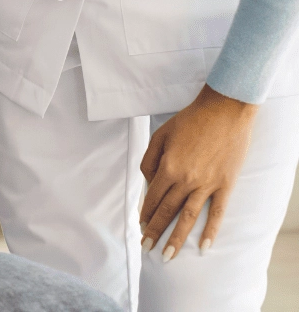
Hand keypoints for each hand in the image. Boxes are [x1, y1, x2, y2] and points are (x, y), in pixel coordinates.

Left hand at [138, 84, 256, 259]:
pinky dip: (210, 231)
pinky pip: (217, 213)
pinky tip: (203, 247)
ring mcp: (207, 184)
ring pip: (189, 217)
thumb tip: (148, 183)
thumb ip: (149, 161)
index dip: (145, 214)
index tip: (140, 227)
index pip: (152, 198)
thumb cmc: (189, 121)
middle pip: (167, 212)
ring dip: (177, 238)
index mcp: (168, 168)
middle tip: (147, 247)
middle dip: (155, 232)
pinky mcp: (225, 185)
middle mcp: (186, 180)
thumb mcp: (159, 136)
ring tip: (167, 255)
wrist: (224, 111)